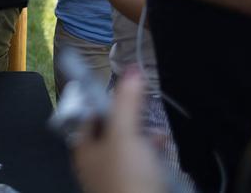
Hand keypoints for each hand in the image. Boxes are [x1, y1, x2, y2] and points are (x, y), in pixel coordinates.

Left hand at [73, 70, 163, 192]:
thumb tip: (130, 69)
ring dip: (144, 143)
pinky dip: (153, 163)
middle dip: (131, 123)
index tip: (127, 91)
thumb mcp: (124, 134)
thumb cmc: (126, 177)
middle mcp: (95, 167)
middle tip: (147, 113)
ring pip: (128, 154)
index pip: (91, 117)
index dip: (107, 102)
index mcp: (84, 150)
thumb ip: (126, 102)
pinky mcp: (133, 192)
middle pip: (111, 136)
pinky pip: (142, 172)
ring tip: (162, 137)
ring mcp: (114, 183)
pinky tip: (166, 161)